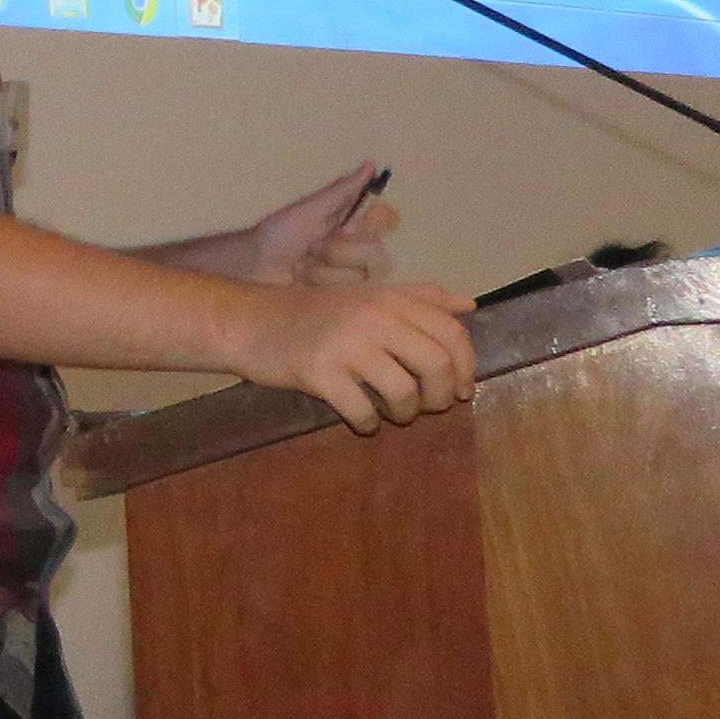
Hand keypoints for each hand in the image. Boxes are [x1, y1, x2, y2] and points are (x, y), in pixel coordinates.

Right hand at [232, 279, 475, 432]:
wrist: (250, 322)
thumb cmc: (313, 312)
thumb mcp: (368, 294)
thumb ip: (420, 297)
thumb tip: (469, 306)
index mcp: (390, 298)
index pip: (451, 333)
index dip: (467, 366)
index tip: (462, 388)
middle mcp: (373, 317)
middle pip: (435, 364)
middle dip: (442, 396)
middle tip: (430, 407)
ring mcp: (345, 345)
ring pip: (403, 392)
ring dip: (407, 414)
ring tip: (395, 415)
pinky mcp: (319, 373)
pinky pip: (362, 411)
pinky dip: (370, 424)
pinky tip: (364, 422)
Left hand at [240, 164, 397, 288]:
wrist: (252, 267)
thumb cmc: (278, 234)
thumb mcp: (310, 210)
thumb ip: (342, 191)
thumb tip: (371, 164)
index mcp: (350, 222)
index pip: (384, 222)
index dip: (366, 227)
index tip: (344, 227)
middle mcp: (354, 247)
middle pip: (376, 252)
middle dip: (340, 251)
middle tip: (313, 248)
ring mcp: (346, 274)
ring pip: (361, 276)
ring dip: (325, 270)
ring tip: (301, 267)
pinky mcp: (336, 296)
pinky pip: (346, 294)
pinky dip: (320, 285)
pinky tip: (303, 282)